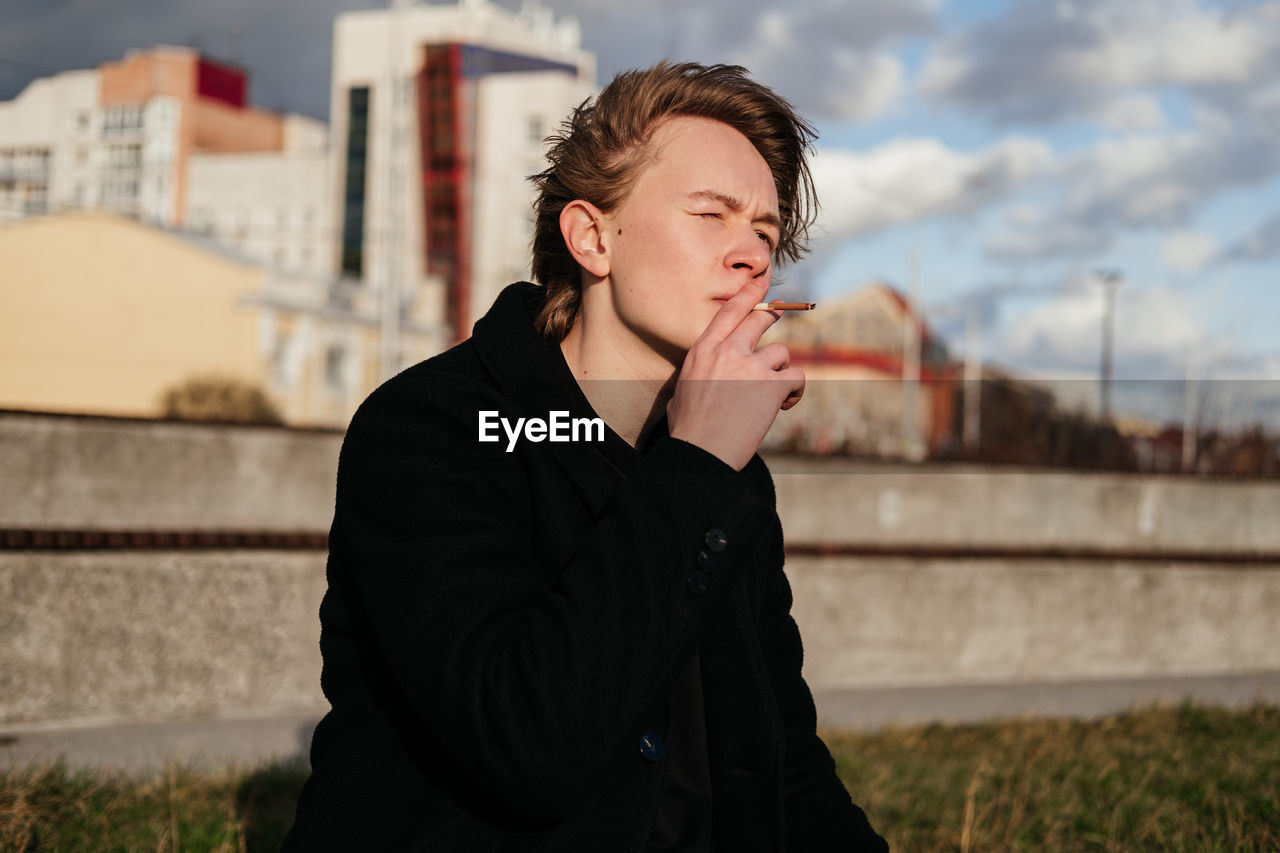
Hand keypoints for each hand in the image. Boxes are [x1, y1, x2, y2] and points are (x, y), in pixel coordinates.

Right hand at [667, 278, 805, 469]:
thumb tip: (694, 382)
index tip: (761, 283)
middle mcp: (728, 351)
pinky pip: (797, 378)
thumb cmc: (688, 430)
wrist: (702, 452)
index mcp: (703, 351)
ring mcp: (752, 366)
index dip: (748, 294)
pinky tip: (784, 405)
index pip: (729, 312)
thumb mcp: (680, 392)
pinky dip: (794, 391)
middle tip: (780, 313)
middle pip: (759, 320)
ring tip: (773, 395)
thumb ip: (695, 376)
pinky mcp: (772, 385)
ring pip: (780, 353)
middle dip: (773, 315)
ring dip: (779, 371)